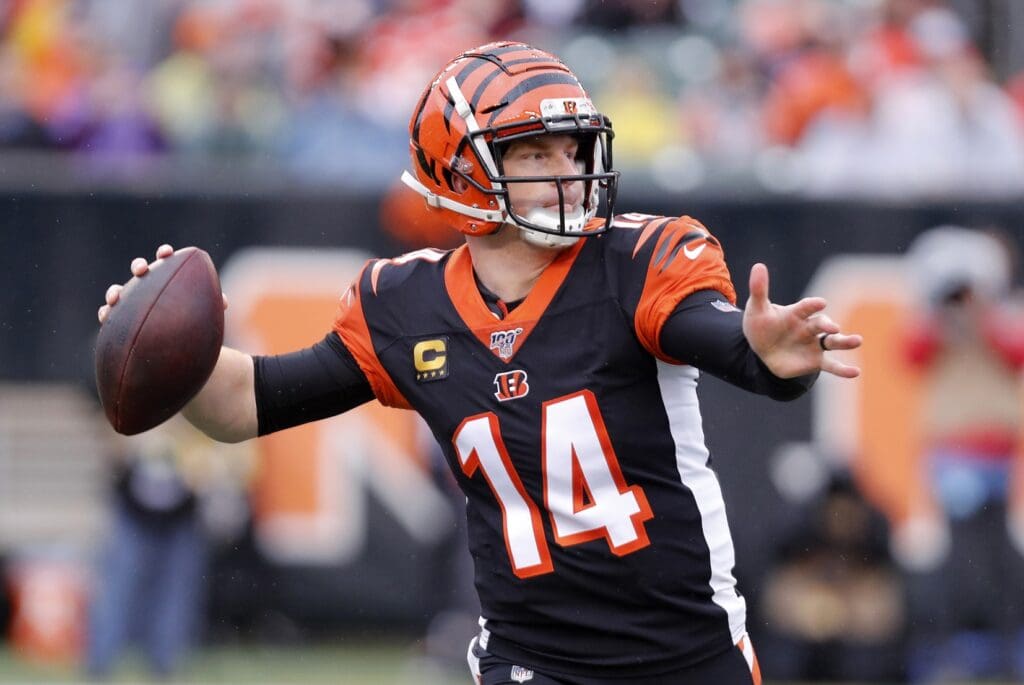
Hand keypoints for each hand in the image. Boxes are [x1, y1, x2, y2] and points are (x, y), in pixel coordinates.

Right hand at [97, 244, 227, 322]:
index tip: (166, 253)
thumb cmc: (193, 324)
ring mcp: (132, 303)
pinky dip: (105, 314)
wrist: (178, 347)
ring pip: (119, 292)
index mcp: (168, 281)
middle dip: (139, 267)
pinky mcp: (120, 320)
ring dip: (114, 291)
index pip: (166, 262)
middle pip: (140, 272)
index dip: (164, 255)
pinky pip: (109, 316)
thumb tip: (224, 302)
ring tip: (115, 297)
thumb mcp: (205, 316)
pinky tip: (105, 317)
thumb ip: (213, 306)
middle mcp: (148, 289)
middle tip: (141, 270)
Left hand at [742, 263, 861, 378]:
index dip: (813, 305)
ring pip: (833, 342)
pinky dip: (843, 369)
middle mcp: (809, 327)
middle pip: (822, 324)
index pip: (806, 307)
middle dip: (828, 325)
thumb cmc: (761, 326)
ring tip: (857, 340)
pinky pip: (831, 365)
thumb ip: (759, 289)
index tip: (820, 303)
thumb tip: (758, 265)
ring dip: (845, 341)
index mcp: (796, 313)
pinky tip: (855, 372)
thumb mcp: (757, 309)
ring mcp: (814, 344)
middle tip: (834, 327)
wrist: (762, 350)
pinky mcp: (816, 360)